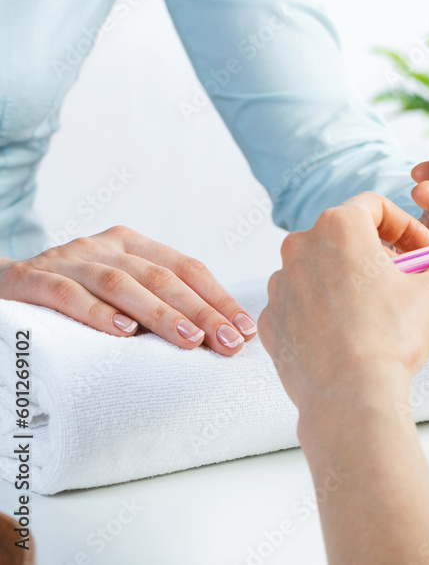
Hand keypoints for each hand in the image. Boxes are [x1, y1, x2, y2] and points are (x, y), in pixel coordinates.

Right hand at [0, 226, 255, 354]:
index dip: (219, 298)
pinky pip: (67, 294)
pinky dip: (97, 313)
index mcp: (133, 244)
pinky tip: (123, 334)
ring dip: (159, 314)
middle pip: (163, 277)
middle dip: (202, 312)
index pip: (188, 268)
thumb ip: (158, 303)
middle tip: (228, 343)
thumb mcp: (121, 292)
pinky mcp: (31, 279)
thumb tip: (218, 337)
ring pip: (121, 283)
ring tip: (189, 341)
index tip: (246, 330)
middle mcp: (105, 245)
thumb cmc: (76, 296)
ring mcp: (68, 259)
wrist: (1, 287)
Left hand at [258, 192, 428, 411]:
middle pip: (346, 236)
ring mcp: (282, 284)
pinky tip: (349, 334)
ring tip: (378, 311)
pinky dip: (324, 310)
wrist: (350, 396)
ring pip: (321, 269)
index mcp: (339, 227)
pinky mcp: (273, 319)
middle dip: (379, 255)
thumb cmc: (388, 339)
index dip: (407, 226)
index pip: (375, 206)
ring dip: (349, 281)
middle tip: (406, 282)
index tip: (423, 252)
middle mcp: (301, 247)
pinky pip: (301, 302)